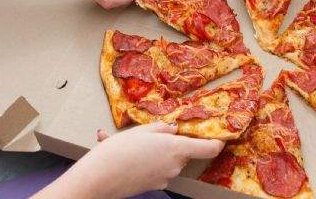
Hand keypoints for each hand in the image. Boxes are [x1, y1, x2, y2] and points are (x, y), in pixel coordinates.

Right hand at [47, 123, 223, 198]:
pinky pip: (153, 169)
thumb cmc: (119, 151)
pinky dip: (142, 161)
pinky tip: (122, 153)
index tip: (218, 136)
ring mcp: (164, 179)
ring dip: (153, 151)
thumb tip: (173, 130)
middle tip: (151, 134)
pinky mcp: (152, 186)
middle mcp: (174, 167)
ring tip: (128, 143)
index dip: (216, 142)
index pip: (209, 149)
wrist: (98, 178)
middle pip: (183, 153)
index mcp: (177, 149)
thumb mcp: (142, 131)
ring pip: (167, 160)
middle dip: (171, 143)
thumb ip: (162, 129)